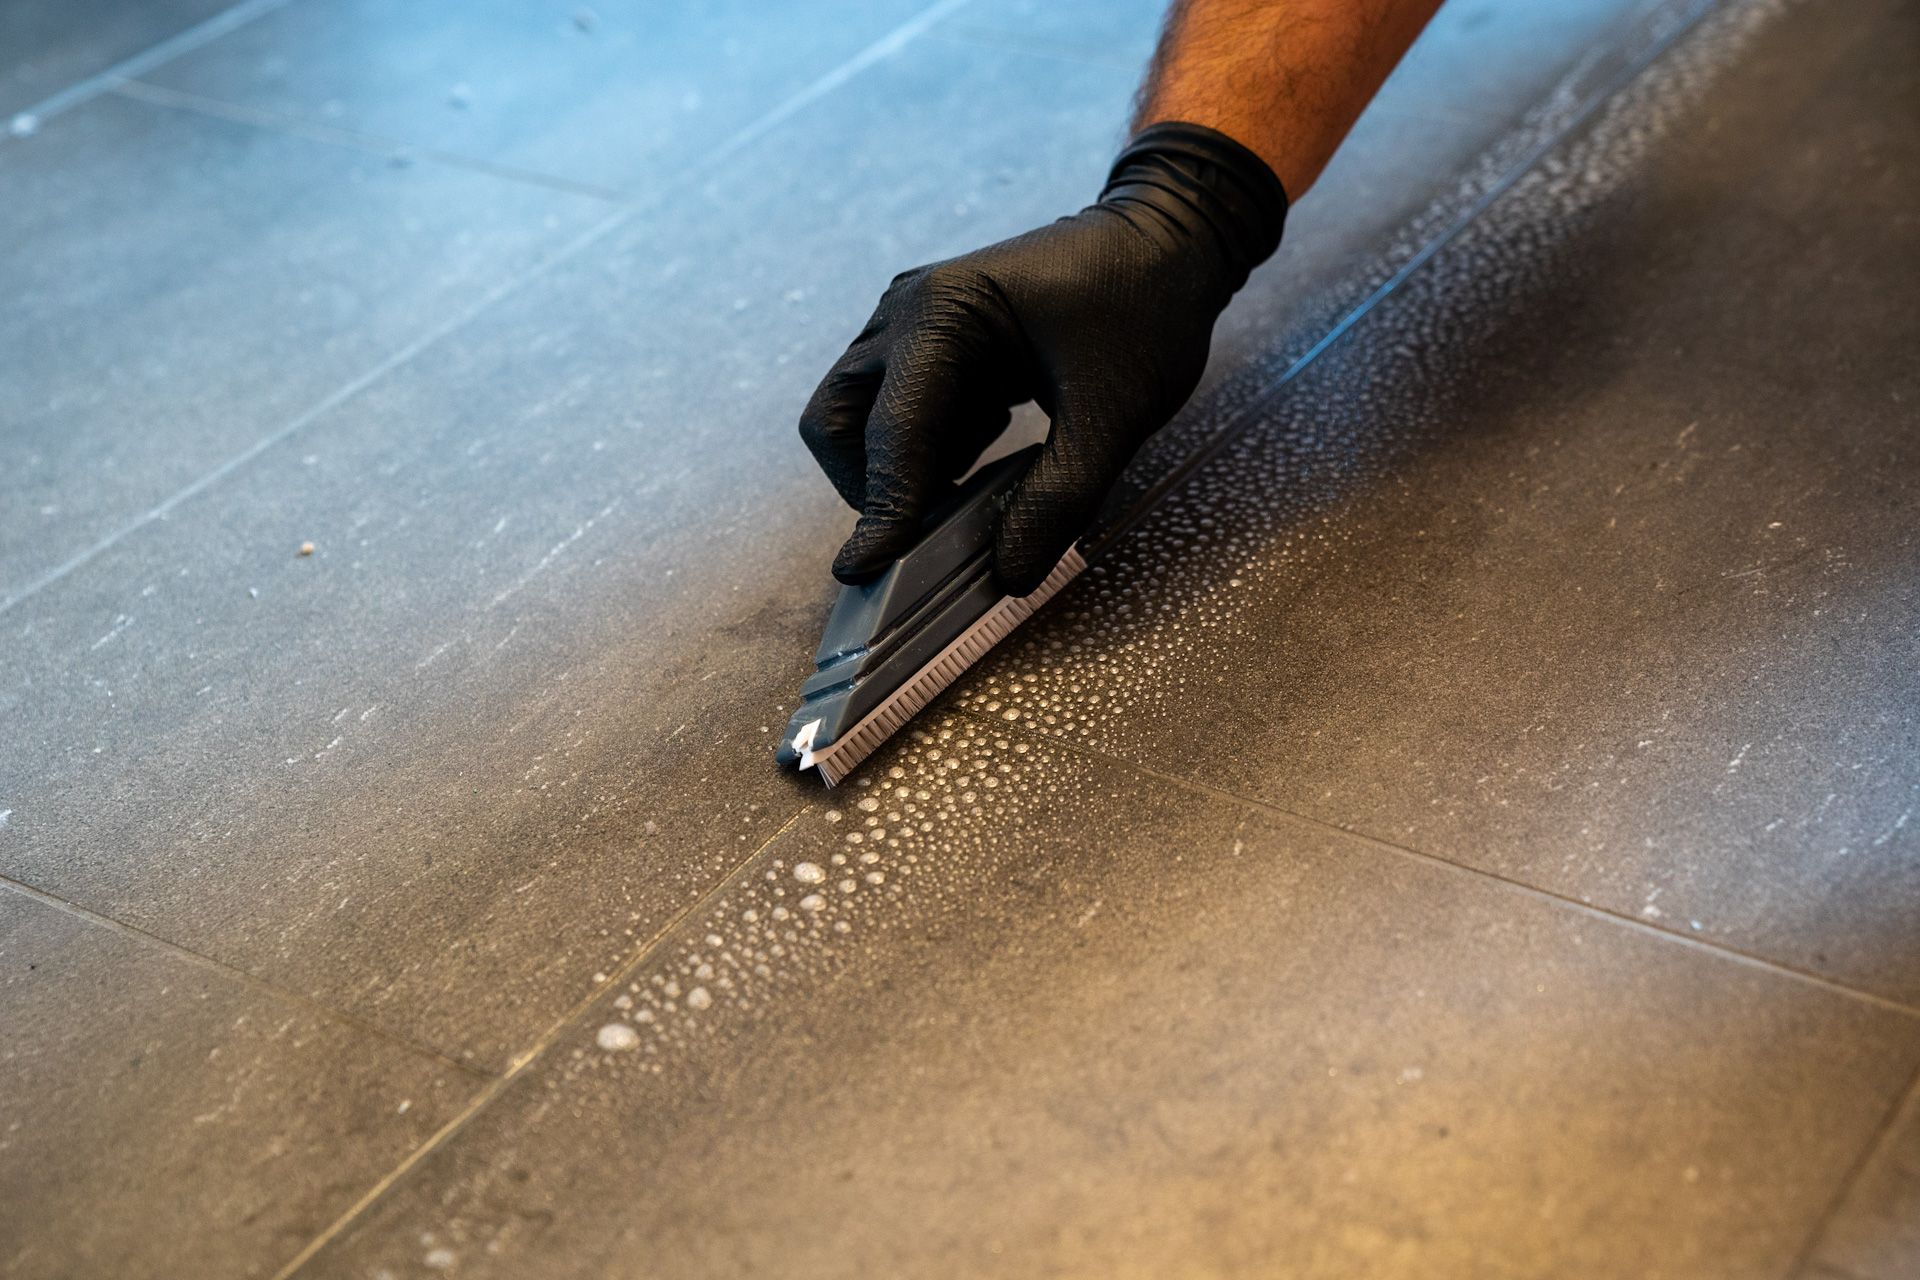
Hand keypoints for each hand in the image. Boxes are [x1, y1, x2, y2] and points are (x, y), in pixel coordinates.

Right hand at [798, 122, 1287, 594]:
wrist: (1168, 242)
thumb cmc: (1145, 307)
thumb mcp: (1114, 415)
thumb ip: (1060, 499)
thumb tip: (1009, 575)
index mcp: (944, 312)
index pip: (893, 432)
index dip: (881, 509)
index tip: (865, 572)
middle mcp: (908, 310)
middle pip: (838, 420)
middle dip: (869, 486)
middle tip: (921, 535)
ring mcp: (912, 321)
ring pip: (858, 416)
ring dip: (899, 467)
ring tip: (975, 480)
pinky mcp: (932, 339)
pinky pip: (897, 407)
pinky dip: (925, 447)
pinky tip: (989, 447)